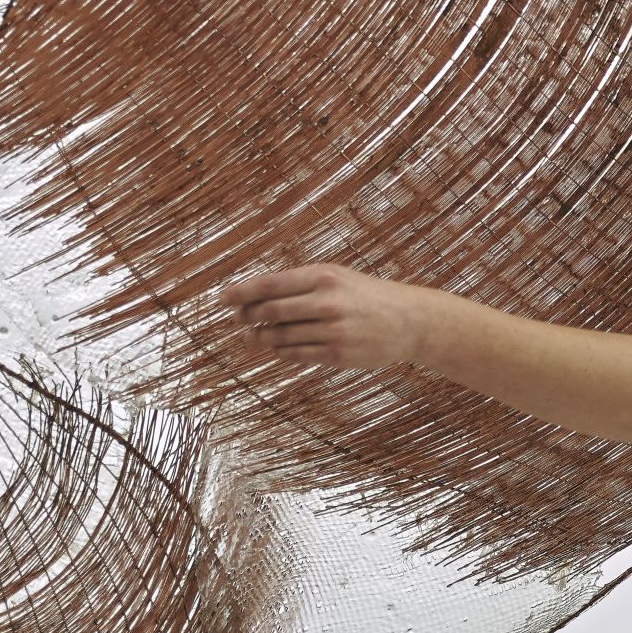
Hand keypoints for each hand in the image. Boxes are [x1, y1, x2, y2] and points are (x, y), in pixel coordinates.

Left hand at [220, 262, 431, 369]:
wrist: (408, 321)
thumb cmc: (366, 295)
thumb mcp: (337, 277)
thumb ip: (300, 283)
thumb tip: (254, 296)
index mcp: (324, 277)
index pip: (270, 285)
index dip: (241, 292)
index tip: (223, 298)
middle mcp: (327, 303)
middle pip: (270, 312)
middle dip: (247, 316)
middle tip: (237, 319)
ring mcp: (332, 331)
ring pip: (280, 337)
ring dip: (261, 337)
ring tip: (254, 336)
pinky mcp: (337, 355)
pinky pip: (296, 356)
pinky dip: (281, 352)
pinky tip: (277, 348)